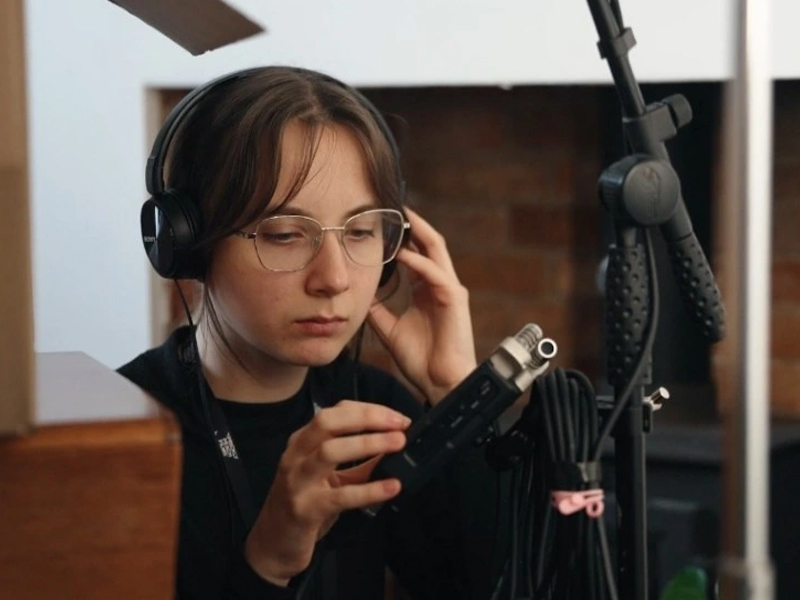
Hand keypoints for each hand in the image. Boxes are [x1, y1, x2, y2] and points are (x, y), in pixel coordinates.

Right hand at [244, 401, 409, 585]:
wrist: (273, 546)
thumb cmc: (305, 505)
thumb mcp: (331, 477)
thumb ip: (360, 462)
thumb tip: (395, 445)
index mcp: (303, 442)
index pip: (336, 412)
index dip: (369, 410)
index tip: (397, 418)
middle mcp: (296, 455)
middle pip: (328, 422)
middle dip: (367, 417)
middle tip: (399, 424)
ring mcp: (297, 481)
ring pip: (329, 451)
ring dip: (367, 443)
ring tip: (397, 444)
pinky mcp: (305, 510)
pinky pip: (340, 496)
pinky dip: (369, 490)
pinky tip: (392, 487)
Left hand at [368, 208, 476, 404]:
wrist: (440, 383)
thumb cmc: (420, 359)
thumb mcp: (390, 329)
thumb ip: (378, 310)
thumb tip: (358, 295)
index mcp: (427, 290)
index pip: (416, 253)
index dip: (403, 236)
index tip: (384, 221)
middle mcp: (440, 285)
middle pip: (429, 244)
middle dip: (414, 223)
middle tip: (394, 205)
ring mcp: (450, 290)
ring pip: (436, 250)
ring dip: (419, 232)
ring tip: (401, 215)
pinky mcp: (454, 300)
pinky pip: (436, 274)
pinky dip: (419, 262)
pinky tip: (402, 254)